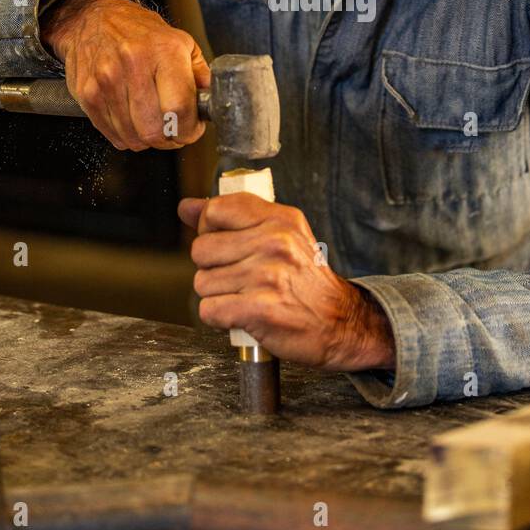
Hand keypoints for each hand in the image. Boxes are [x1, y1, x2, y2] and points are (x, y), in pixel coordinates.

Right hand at [41, 0, 209, 150]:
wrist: (94, 18)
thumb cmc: (140, 32)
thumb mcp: (181, 42)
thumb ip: (200, 75)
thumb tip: (213, 103)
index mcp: (164, 51)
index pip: (179, 108)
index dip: (190, 129)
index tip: (193, 129)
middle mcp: (133, 64)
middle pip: (155, 130)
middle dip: (170, 139)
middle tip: (173, 130)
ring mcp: (107, 80)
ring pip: (134, 138)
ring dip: (148, 140)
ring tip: (152, 122)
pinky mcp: (87, 94)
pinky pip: (113, 135)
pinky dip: (127, 136)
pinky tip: (132, 119)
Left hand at [178, 192, 396, 371]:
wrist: (341, 322)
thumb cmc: (306, 281)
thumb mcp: (280, 236)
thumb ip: (233, 218)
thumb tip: (187, 207)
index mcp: (279, 220)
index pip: (216, 209)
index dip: (210, 229)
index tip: (225, 243)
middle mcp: (274, 243)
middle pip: (201, 249)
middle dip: (212, 268)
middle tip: (240, 277)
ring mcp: (266, 276)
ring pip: (202, 282)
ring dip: (218, 295)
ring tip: (245, 296)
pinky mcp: (259, 309)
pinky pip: (209, 310)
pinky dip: (220, 317)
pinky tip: (241, 314)